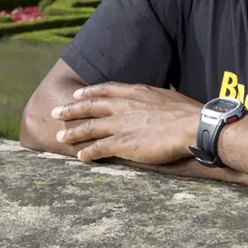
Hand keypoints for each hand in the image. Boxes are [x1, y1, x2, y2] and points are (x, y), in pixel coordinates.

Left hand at [51, 82, 202, 164]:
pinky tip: (81, 157)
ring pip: (89, 128)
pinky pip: (98, 148)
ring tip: (60, 138)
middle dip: (70, 110)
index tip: (76, 95)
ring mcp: (120, 125)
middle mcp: (123, 106)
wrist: (192, 126)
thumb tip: (154, 104)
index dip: (88, 92)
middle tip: (55, 113)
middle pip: (90, 107)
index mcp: (134, 92)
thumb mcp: (166, 98)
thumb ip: (152, 100)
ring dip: (73, 133)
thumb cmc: (186, 114)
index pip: (105, 89)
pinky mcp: (122, 144)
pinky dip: (87, 153)